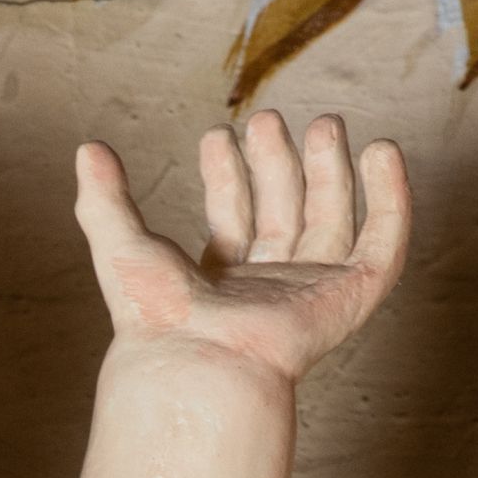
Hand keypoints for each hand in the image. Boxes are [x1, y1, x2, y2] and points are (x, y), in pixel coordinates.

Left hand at [71, 109, 408, 385]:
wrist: (201, 358)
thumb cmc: (159, 319)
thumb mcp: (122, 245)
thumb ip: (104, 200)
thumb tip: (86, 149)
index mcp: (221, 286)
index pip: (233, 220)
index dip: (227, 175)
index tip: (217, 135)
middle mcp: (270, 290)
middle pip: (286, 214)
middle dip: (281, 164)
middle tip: (269, 118)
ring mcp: (313, 294)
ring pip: (333, 221)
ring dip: (332, 171)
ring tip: (326, 123)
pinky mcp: (352, 297)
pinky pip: (383, 242)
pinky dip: (391, 197)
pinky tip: (382, 152)